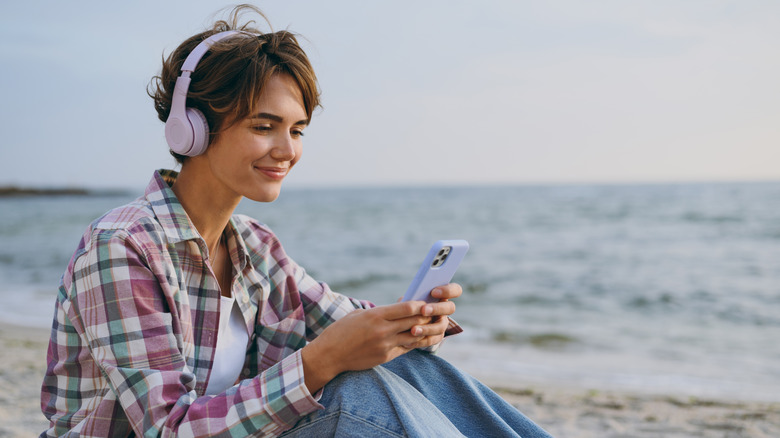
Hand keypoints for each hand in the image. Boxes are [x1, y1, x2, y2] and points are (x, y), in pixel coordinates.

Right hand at [301, 300, 431, 392]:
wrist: (329, 355)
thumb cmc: (342, 330)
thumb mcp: (359, 314)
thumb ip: (381, 311)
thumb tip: (400, 306)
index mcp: (376, 315)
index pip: (407, 308)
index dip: (421, 305)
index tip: (426, 302)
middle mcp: (383, 330)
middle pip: (415, 321)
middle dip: (427, 317)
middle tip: (435, 313)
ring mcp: (385, 345)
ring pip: (414, 336)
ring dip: (424, 330)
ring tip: (430, 325)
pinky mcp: (385, 357)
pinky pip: (406, 348)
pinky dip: (413, 342)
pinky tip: (418, 337)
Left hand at [405, 282, 461, 348]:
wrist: (403, 322)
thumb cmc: (407, 304)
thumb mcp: (409, 298)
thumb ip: (413, 297)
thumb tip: (410, 298)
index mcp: (441, 295)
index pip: (455, 290)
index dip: (448, 290)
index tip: (433, 292)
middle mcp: (444, 309)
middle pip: (450, 308)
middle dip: (437, 308)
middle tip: (423, 310)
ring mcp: (442, 323)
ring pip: (441, 326)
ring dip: (427, 328)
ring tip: (413, 330)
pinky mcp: (436, 336)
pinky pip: (432, 340)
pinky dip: (420, 341)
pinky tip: (408, 342)